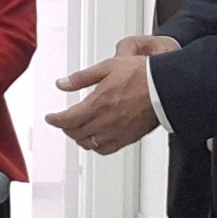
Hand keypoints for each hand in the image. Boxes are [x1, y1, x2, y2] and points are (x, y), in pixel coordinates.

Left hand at [47, 35, 177, 154]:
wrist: (165, 87)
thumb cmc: (141, 75)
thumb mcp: (107, 67)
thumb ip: (81, 78)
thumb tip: (62, 83)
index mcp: (97, 103)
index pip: (67, 119)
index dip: (55, 120)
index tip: (51, 118)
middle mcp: (105, 121)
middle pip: (75, 132)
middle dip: (65, 127)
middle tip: (63, 122)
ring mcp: (116, 132)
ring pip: (88, 143)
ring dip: (78, 138)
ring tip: (77, 131)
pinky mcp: (127, 138)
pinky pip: (105, 150)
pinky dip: (95, 147)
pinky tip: (95, 141)